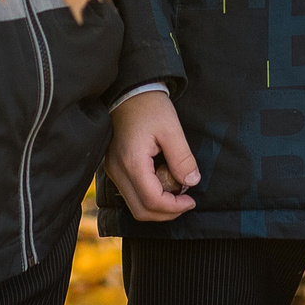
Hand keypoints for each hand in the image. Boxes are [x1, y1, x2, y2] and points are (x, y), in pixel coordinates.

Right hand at [105, 90, 199, 220]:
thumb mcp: (172, 129)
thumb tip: (191, 182)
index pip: (152, 201)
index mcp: (132, 162)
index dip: (174, 207)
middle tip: (185, 201)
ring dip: (157, 206)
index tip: (191, 199)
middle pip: (141, 211)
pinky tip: (162, 184)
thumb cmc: (150, 106)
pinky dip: (148, 197)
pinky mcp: (114, 168)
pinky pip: (131, 194)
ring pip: (134, 205)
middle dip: (167, 213)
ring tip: (175, 192)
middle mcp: (117, 171)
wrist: (129, 92)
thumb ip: (182, 158)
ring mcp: (113, 171)